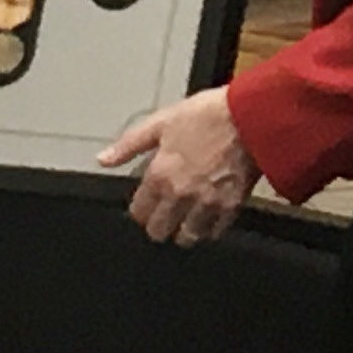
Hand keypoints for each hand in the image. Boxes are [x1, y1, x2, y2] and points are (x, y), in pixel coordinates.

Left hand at [100, 86, 256, 245]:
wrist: (249, 117)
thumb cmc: (208, 115)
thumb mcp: (161, 122)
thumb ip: (129, 145)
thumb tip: (103, 160)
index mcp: (159, 175)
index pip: (139, 212)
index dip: (141, 209)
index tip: (146, 204)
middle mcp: (180, 195)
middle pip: (159, 231)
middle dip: (159, 225)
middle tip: (165, 214)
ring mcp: (206, 204)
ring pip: (187, 237)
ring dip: (183, 230)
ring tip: (186, 219)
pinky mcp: (231, 207)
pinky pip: (214, 233)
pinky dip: (210, 229)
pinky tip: (209, 217)